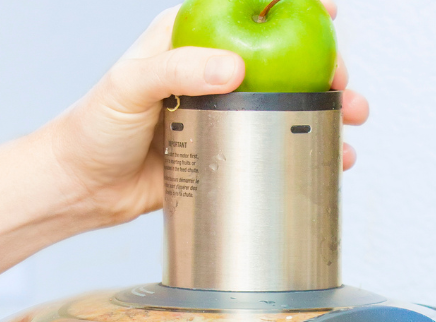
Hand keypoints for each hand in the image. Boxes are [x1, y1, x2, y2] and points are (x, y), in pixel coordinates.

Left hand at [44, 2, 368, 226]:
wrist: (85, 188)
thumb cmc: (95, 128)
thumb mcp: (131, 86)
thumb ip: (178, 70)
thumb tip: (234, 67)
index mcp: (189, 40)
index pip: (247, 8)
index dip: (290, 3)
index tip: (327, 10)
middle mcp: (211, 73)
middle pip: (280, 59)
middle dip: (321, 66)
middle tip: (341, 83)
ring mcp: (222, 115)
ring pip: (284, 105)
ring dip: (323, 111)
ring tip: (350, 120)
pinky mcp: (224, 154)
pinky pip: (272, 148)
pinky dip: (304, 151)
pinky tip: (329, 158)